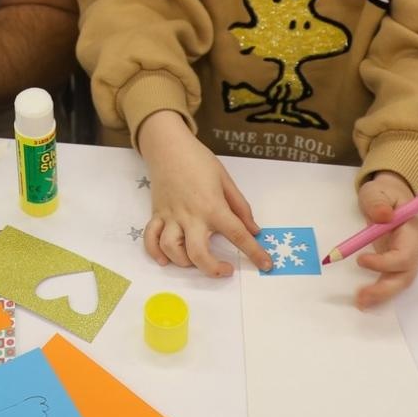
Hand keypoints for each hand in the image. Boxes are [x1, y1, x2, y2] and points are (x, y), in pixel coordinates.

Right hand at [137, 109, 270, 276]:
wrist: (168, 146)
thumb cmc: (200, 160)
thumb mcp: (226, 180)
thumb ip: (240, 207)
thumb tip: (254, 230)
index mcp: (213, 206)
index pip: (238, 235)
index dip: (255, 253)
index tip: (266, 265)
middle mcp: (191, 216)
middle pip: (199, 253)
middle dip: (213, 269)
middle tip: (226, 270)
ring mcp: (171, 217)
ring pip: (172, 249)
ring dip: (184, 262)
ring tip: (196, 260)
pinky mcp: (156, 214)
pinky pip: (151, 239)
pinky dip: (155, 252)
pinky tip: (165, 259)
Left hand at [353, 171, 417, 308]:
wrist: (392, 198)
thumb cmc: (386, 194)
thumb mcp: (378, 191)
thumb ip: (378, 202)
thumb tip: (384, 216)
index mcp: (413, 231)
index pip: (405, 254)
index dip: (385, 262)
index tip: (360, 260)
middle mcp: (415, 250)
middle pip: (405, 275)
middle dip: (384, 288)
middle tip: (361, 296)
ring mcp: (408, 260)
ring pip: (398, 283)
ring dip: (380, 295)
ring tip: (359, 303)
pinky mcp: (398, 266)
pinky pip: (391, 282)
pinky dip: (379, 294)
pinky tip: (364, 302)